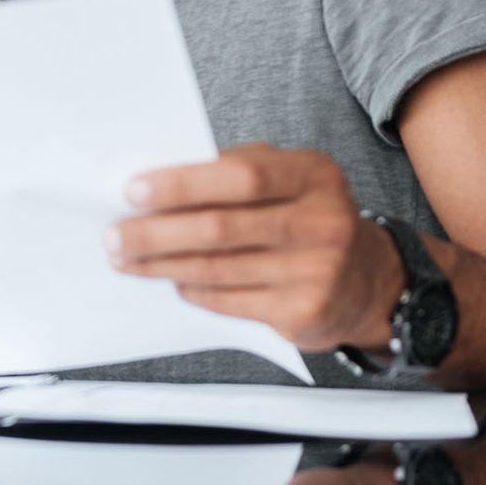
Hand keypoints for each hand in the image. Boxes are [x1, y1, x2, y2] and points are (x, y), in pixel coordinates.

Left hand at [107, 144, 403, 351]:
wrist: (371, 281)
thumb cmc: (308, 218)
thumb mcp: (289, 179)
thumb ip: (235, 171)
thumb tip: (157, 184)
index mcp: (315, 175)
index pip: (242, 176)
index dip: (182, 184)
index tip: (133, 191)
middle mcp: (324, 222)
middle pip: (221, 227)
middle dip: (156, 232)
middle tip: (114, 235)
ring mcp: (317, 271)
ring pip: (217, 268)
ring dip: (161, 264)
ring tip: (126, 259)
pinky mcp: (304, 313)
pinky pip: (228, 300)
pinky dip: (192, 289)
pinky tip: (171, 280)